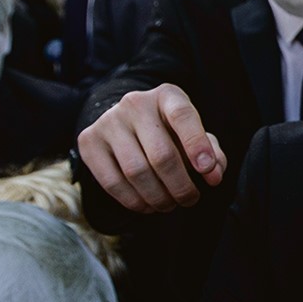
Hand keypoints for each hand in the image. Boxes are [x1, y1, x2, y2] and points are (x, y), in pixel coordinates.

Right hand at [76, 83, 226, 212]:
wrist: (124, 123)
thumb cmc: (168, 133)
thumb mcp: (193, 135)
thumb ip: (211, 152)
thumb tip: (213, 174)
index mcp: (167, 95)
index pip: (182, 116)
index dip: (197, 145)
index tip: (209, 173)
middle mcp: (135, 103)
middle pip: (161, 155)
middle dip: (181, 186)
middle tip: (190, 199)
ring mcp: (108, 121)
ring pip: (136, 172)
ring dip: (158, 198)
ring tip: (169, 204)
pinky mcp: (89, 141)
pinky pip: (112, 182)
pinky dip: (134, 201)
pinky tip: (147, 205)